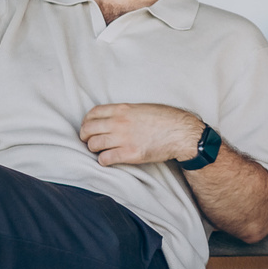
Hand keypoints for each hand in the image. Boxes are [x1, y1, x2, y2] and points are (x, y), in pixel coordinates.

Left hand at [82, 102, 205, 167]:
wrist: (181, 133)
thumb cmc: (166, 119)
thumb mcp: (142, 108)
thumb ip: (124, 112)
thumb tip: (111, 118)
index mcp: (122, 109)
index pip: (93, 113)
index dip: (86, 122)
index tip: (88, 127)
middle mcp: (119, 123)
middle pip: (89, 130)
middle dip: (85, 137)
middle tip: (89, 141)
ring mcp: (124, 139)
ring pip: (94, 145)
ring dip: (94, 149)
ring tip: (100, 151)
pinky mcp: (129, 154)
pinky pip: (105, 159)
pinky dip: (103, 160)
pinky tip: (108, 159)